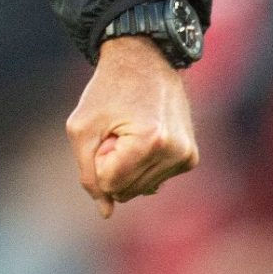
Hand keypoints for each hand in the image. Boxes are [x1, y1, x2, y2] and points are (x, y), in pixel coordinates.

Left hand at [66, 34, 198, 217]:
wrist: (144, 60)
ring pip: (141, 190)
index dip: (98, 160)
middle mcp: (175, 152)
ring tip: (131, 131)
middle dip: (112, 166)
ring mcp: (187, 156)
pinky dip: (142, 166)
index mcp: (150, 142)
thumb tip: (105, 212)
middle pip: (127, 191)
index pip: (111, 184)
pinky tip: (144, 137)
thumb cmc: (107, 90)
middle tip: (116, 131)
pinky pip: (155, 180)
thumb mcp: (82, 127)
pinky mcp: (190, 158)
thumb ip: (88, 173)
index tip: (105, 132)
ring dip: (127, 167)